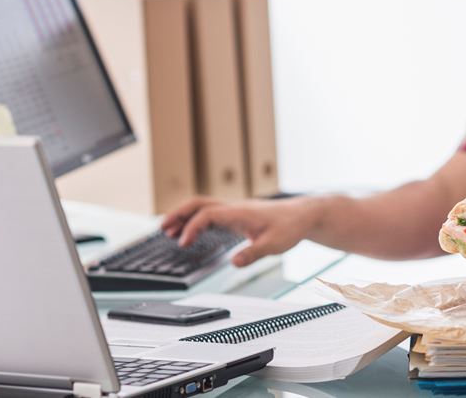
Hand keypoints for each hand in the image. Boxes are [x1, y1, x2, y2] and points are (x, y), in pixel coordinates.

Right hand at [160, 196, 319, 266]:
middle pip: (199, 203)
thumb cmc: (290, 227)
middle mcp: (234, 208)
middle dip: (178, 214)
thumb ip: (253, 254)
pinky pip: (211, 214)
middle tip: (162, 228)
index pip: (208, 215)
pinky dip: (196, 221)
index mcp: (240, 213)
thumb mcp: (274, 245)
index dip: (192, 227)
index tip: (182, 242)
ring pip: (203, 207)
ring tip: (169, 231)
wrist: (303, 215)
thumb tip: (234, 262)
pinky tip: (192, 233)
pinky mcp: (238, 215)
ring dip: (185, 216)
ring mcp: (235, 210)